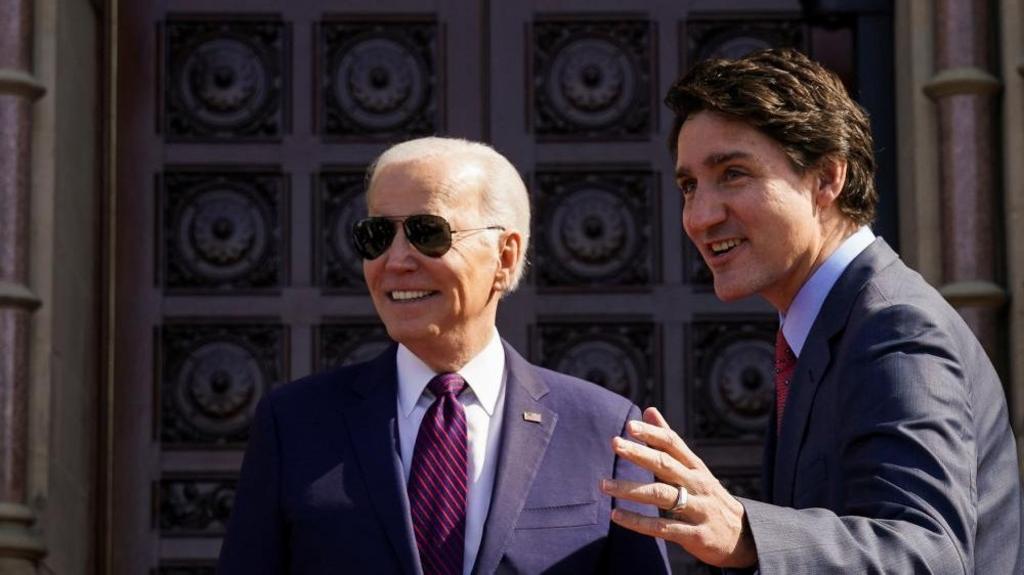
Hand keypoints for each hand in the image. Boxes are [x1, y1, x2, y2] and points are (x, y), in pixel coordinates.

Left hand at [600, 407, 756, 568]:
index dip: (653, 433)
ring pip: (660, 496)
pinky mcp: (695, 535)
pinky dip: (638, 522)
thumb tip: (648, 409)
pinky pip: (662, 528)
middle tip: (614, 443)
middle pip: (665, 465)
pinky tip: (616, 516)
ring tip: (604, 485)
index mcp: (696, 467)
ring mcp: (698, 510)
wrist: (742, 537)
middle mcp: (698, 485)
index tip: (630, 425)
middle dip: (639, 453)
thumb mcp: (693, 468)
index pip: (674, 444)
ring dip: (630, 490)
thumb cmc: (708, 496)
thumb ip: (669, 442)